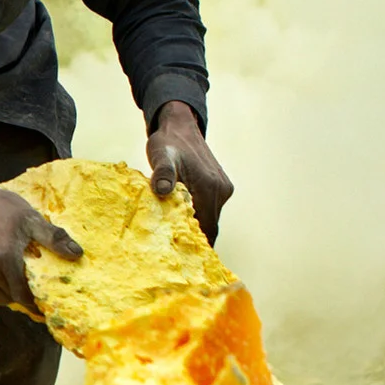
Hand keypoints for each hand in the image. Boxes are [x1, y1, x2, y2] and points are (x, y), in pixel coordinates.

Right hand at [0, 152, 81, 314]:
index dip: (34, 303)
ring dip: (9, 291)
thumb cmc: (3, 209)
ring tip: (17, 279)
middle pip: (10, 297)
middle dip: (23, 297)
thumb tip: (77, 254)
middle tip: (34, 293)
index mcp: (5, 257)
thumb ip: (54, 238)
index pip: (22, 294)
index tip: (43, 306)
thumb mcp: (31, 219)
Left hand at [148, 101, 231, 242]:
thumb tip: (162, 190)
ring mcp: (224, 188)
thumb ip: (163, 172)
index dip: (195, 245)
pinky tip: (182, 218)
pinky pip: (211, 209)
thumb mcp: (161, 155)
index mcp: (209, 187)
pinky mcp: (221, 186)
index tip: (181, 258)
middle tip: (174, 253)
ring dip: (196, 227)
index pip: (207, 228)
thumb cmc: (169, 142)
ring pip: (211, 218)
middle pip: (210, 227)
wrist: (181, 126)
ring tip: (176, 237)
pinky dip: (199, 216)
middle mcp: (221, 190)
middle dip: (195, 239)